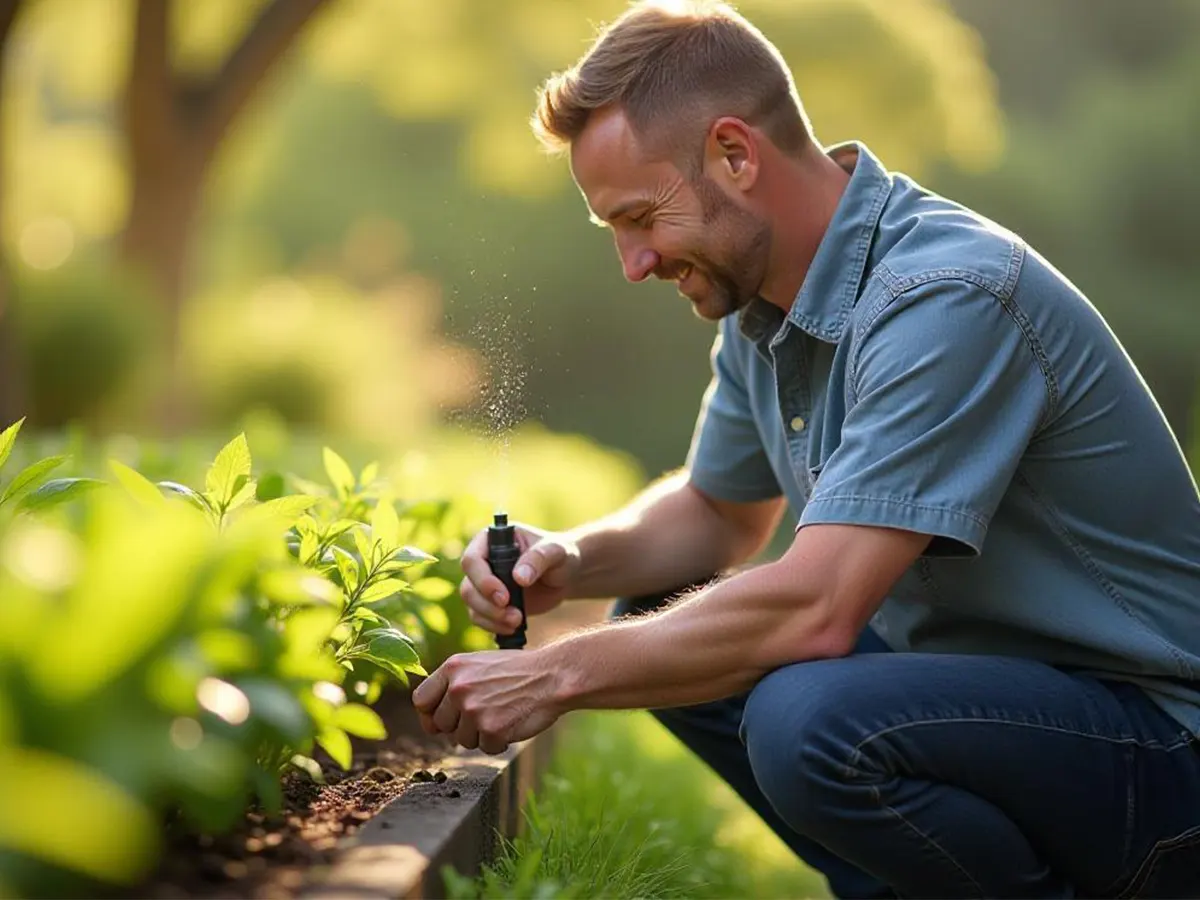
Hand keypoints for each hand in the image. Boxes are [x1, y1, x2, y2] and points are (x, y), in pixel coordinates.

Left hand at [411, 650, 563, 753]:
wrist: (553, 675)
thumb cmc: (518, 670)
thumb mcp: (479, 664)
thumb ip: (454, 684)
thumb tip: (432, 718)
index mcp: (453, 668)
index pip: (420, 701)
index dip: (429, 716)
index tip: (441, 722)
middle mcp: (458, 688)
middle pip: (441, 725)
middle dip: (460, 727)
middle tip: (484, 715)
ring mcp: (473, 709)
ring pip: (462, 740)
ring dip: (481, 735)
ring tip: (503, 714)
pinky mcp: (491, 728)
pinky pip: (486, 748)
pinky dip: (500, 742)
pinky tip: (513, 723)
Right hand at [458, 522, 580, 635]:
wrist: (566, 575)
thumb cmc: (560, 555)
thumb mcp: (555, 551)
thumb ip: (538, 559)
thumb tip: (519, 577)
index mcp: (491, 540)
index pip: (472, 559)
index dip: (483, 580)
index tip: (504, 597)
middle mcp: (482, 562)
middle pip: (468, 587)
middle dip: (488, 605)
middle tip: (514, 615)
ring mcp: (484, 584)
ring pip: (472, 605)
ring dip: (491, 619)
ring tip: (517, 622)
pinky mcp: (491, 603)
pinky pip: (480, 618)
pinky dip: (494, 626)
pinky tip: (513, 628)